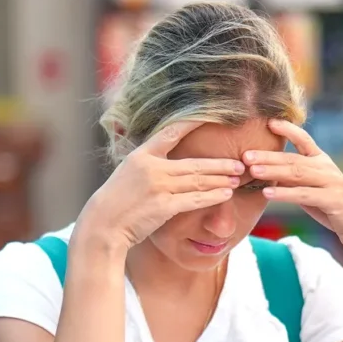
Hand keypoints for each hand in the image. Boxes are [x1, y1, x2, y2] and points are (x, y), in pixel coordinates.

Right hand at [77, 121, 243, 250]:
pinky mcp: (164, 207)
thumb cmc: (116, 200)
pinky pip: (195, 200)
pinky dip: (213, 197)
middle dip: (220, 164)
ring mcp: (159, 187)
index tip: (212, 117)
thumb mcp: (127, 172)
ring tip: (237, 178)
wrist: (103, 224)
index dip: (192, 123)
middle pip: (194, 163)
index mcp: (142, 155)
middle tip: (240, 162)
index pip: (171, 133)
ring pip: (198, 181)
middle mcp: (152, 168)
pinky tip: (226, 194)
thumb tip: (165, 157)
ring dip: (221, 180)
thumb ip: (147, 163)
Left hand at [243, 119, 342, 254]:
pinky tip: (267, 192)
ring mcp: (330, 182)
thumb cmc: (330, 205)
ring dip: (273, 171)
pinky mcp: (332, 200)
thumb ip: (292, 178)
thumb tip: (266, 170)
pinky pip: (303, 195)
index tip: (269, 122)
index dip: (288, 129)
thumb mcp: (309, 188)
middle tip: (246, 155)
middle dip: (268, 156)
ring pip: (297, 173)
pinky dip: (284, 193)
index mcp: (321, 160)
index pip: (304, 139)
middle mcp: (326, 167)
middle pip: (293, 158)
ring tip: (253, 170)